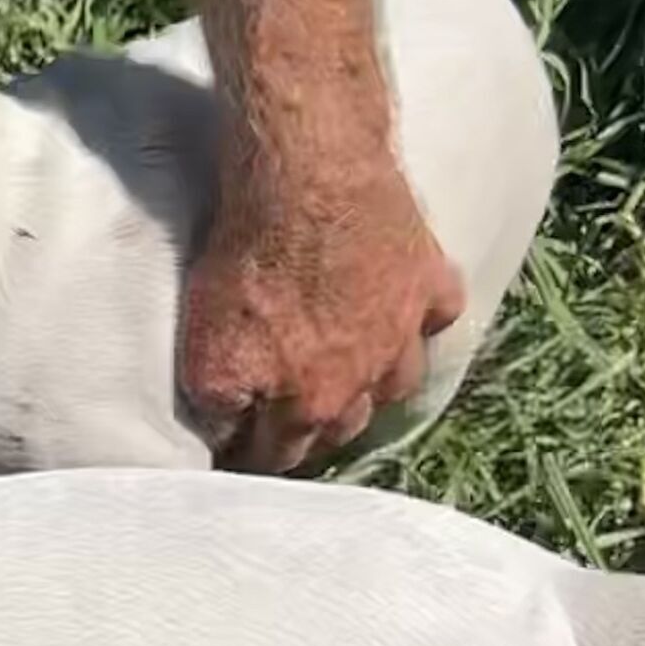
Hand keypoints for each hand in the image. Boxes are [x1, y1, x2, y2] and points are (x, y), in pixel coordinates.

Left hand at [181, 137, 462, 472]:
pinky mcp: (429, 281)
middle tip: (296, 419)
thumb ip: (220, 406)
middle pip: (346, 424)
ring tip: (355, 376)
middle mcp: (368, 379)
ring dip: (377, 385)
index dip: (258, 459)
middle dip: (318, 429)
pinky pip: (437, 314)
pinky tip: (406, 312)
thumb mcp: (207, 355)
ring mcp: (406, 330)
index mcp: (312, 403)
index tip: (243, 456)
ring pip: (399, 381)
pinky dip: (422, 318)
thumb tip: (226, 437)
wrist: (310, 186)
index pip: (284, 454)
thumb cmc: (249, 268)